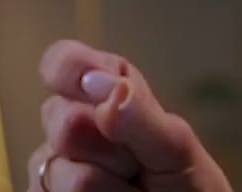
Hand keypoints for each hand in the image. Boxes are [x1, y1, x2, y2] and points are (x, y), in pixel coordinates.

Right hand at [26, 40, 231, 191]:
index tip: (92, 85)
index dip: (69, 68)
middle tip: (138, 162)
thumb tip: (95, 80)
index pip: (65, 63)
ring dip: (107, 184)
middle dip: (106, 144)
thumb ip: (139, 113)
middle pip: (60, 119)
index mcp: (107, 91)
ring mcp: (54, 166)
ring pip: (61, 170)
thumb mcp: (175, 145)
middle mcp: (73, 125)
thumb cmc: (187, 183)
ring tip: (131, 188)